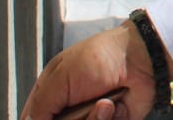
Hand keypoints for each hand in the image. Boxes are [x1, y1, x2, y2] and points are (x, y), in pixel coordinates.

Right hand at [23, 24, 157, 119]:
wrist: (140, 59)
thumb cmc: (99, 58)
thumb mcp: (60, 77)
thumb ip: (40, 105)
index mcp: (51, 91)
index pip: (33, 118)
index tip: (48, 119)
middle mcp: (68, 108)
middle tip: (77, 112)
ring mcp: (88, 117)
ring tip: (102, 104)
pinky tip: (112, 106)